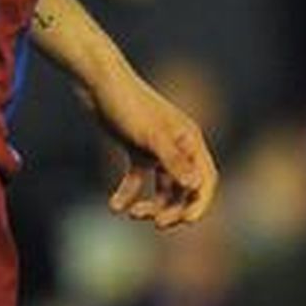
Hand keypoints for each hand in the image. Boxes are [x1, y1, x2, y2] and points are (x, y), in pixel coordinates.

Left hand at [91, 70, 218, 227]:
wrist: (98, 83)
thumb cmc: (128, 104)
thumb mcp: (150, 136)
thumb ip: (174, 161)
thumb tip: (196, 185)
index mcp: (189, 140)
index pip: (206, 178)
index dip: (200, 202)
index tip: (186, 222)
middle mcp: (178, 146)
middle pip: (185, 189)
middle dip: (173, 208)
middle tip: (155, 222)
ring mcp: (157, 149)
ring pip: (163, 188)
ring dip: (151, 205)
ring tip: (132, 214)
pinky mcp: (137, 150)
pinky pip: (138, 181)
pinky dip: (129, 194)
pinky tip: (115, 206)